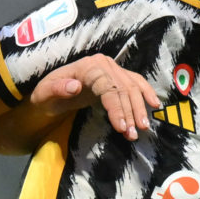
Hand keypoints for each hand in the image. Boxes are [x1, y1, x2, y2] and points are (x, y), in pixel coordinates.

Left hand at [30, 56, 159, 140]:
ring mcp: (111, 68)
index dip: (117, 107)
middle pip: (124, 88)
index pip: (108, 87)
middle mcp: (103, 64)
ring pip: (132, 87)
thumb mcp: (45, 94)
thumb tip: (74, 86)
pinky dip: (146, 92)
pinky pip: (136, 82)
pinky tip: (155, 105)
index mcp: (88, 67)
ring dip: (139, 108)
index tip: (121, 127)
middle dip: (131, 112)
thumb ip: (58, 89)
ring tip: (143, 128)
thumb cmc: (46, 95)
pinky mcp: (116, 76)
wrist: (48, 93)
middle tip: (134, 134)